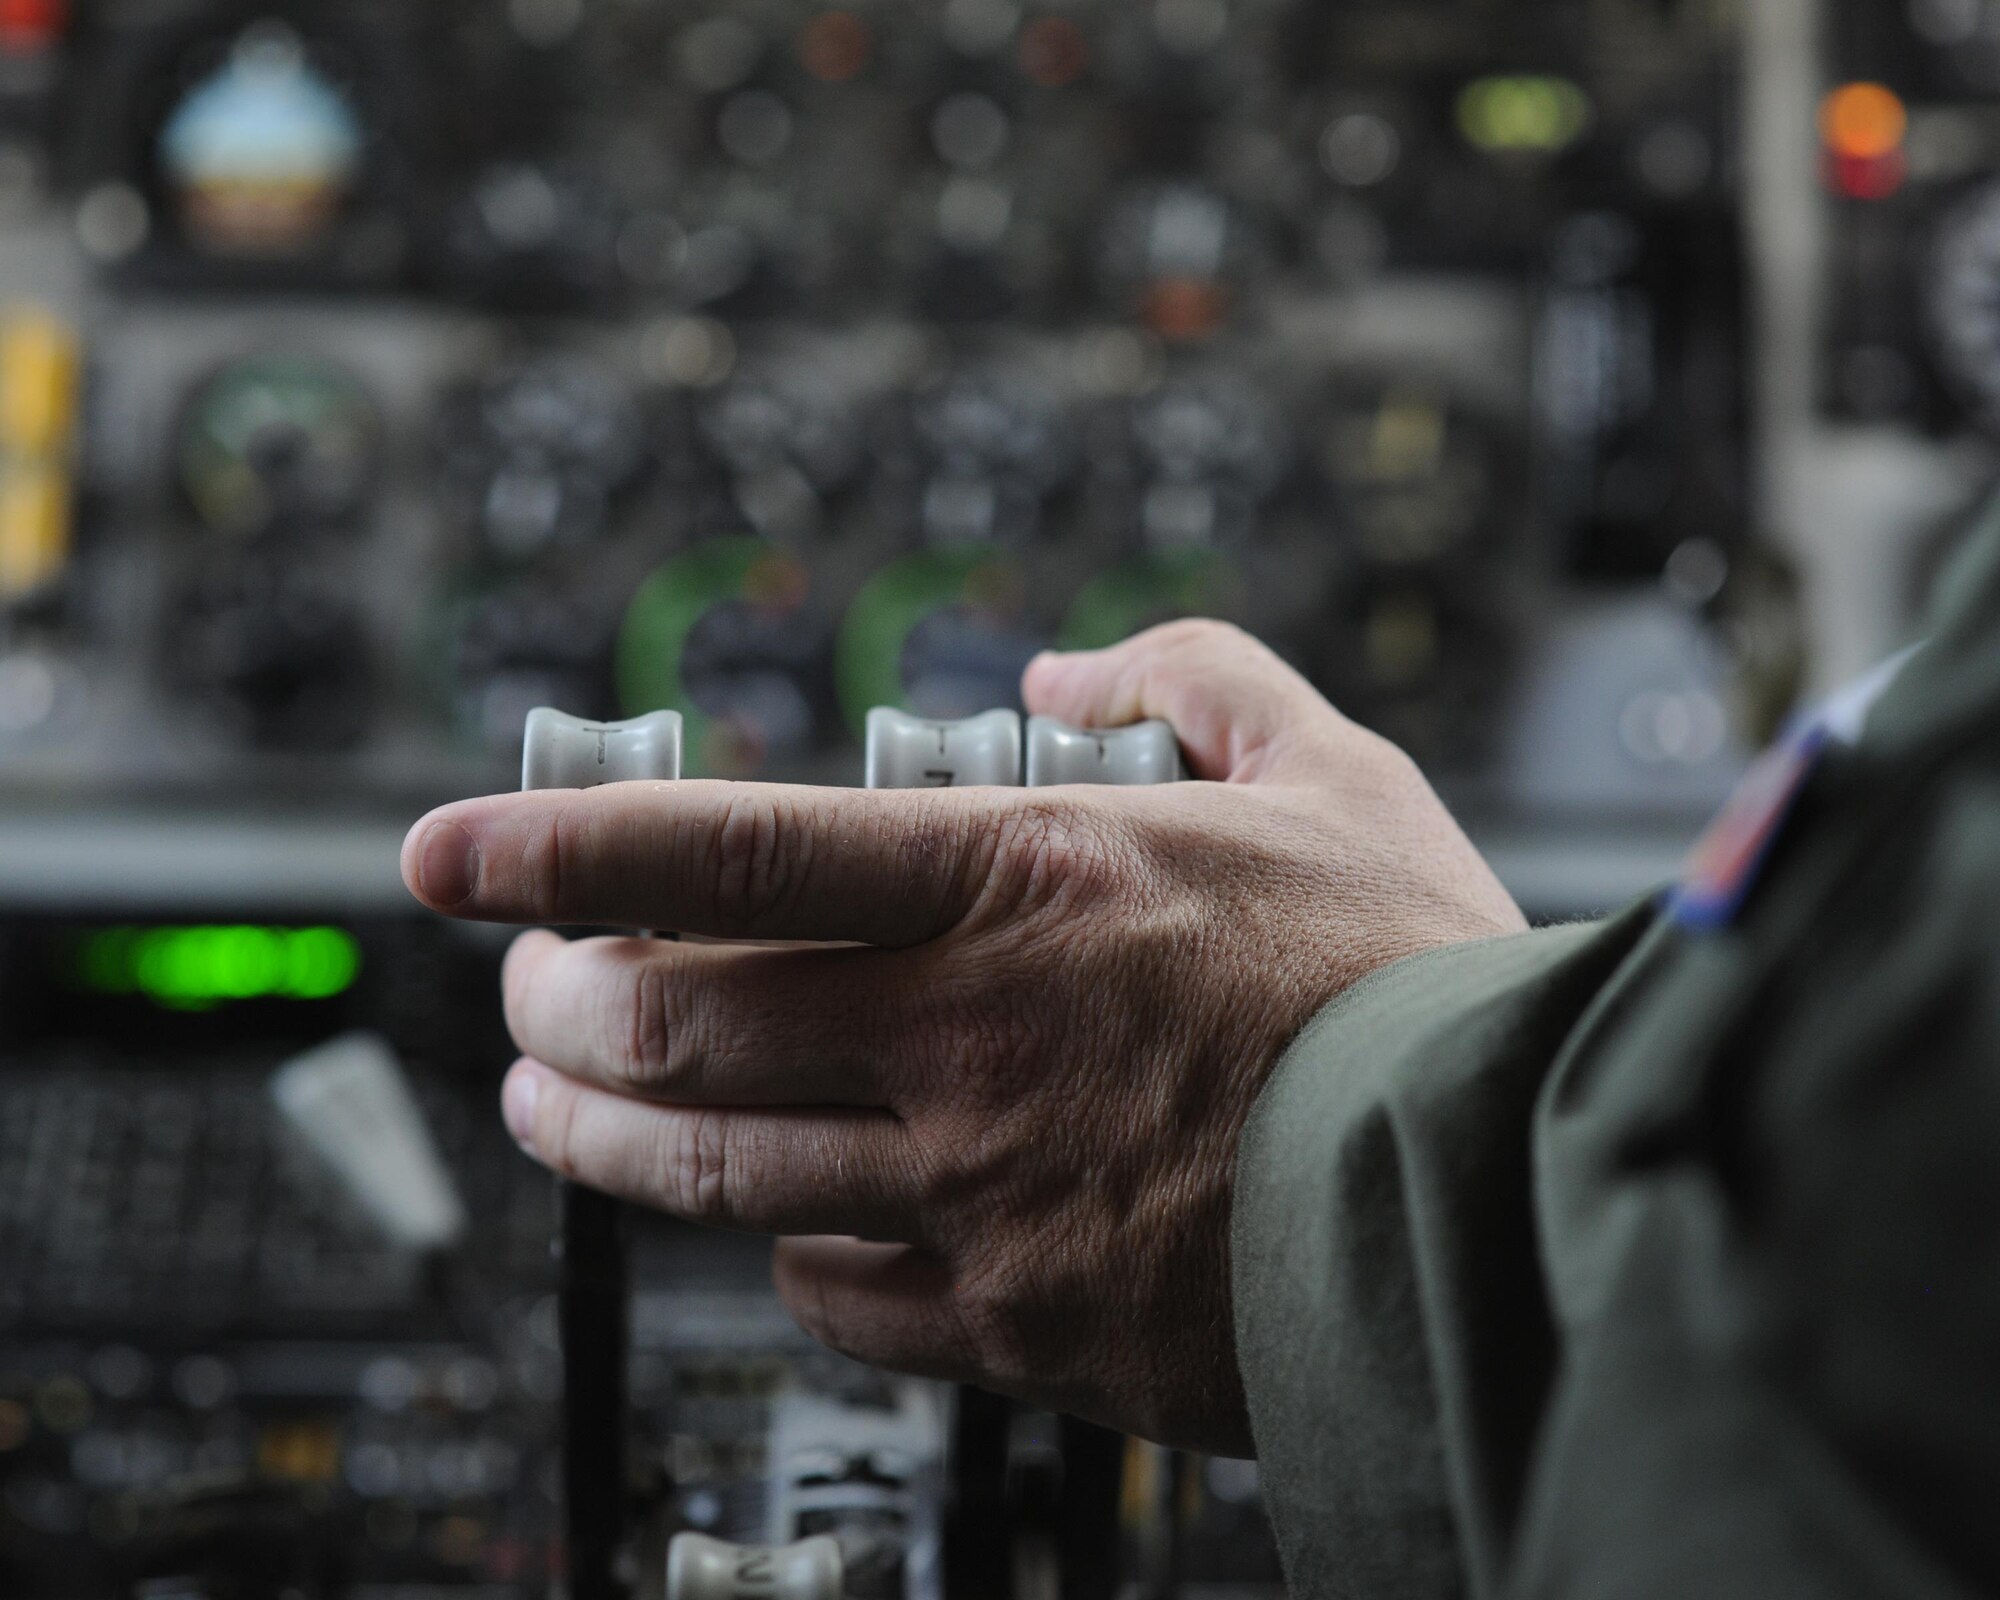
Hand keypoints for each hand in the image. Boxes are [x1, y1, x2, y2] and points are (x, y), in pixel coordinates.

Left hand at [401, 621, 1523, 1453]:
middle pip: (677, 1030)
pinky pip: (836, 1296)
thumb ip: (1191, 674)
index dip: (564, 844)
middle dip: (558, 1006)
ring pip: (717, 1175)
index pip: (740, 850)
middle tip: (528, 989)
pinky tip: (779, 1226)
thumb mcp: (1332, 766)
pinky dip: (779, 1252)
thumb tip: (1068, 663)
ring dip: (602, 1136)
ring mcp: (987, 1198)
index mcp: (1031, 886)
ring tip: (553, 1106)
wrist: (1508, 1191)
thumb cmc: (1415, 975)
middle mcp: (976, 1041)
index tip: (441, 850)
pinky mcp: (1021, 1324)